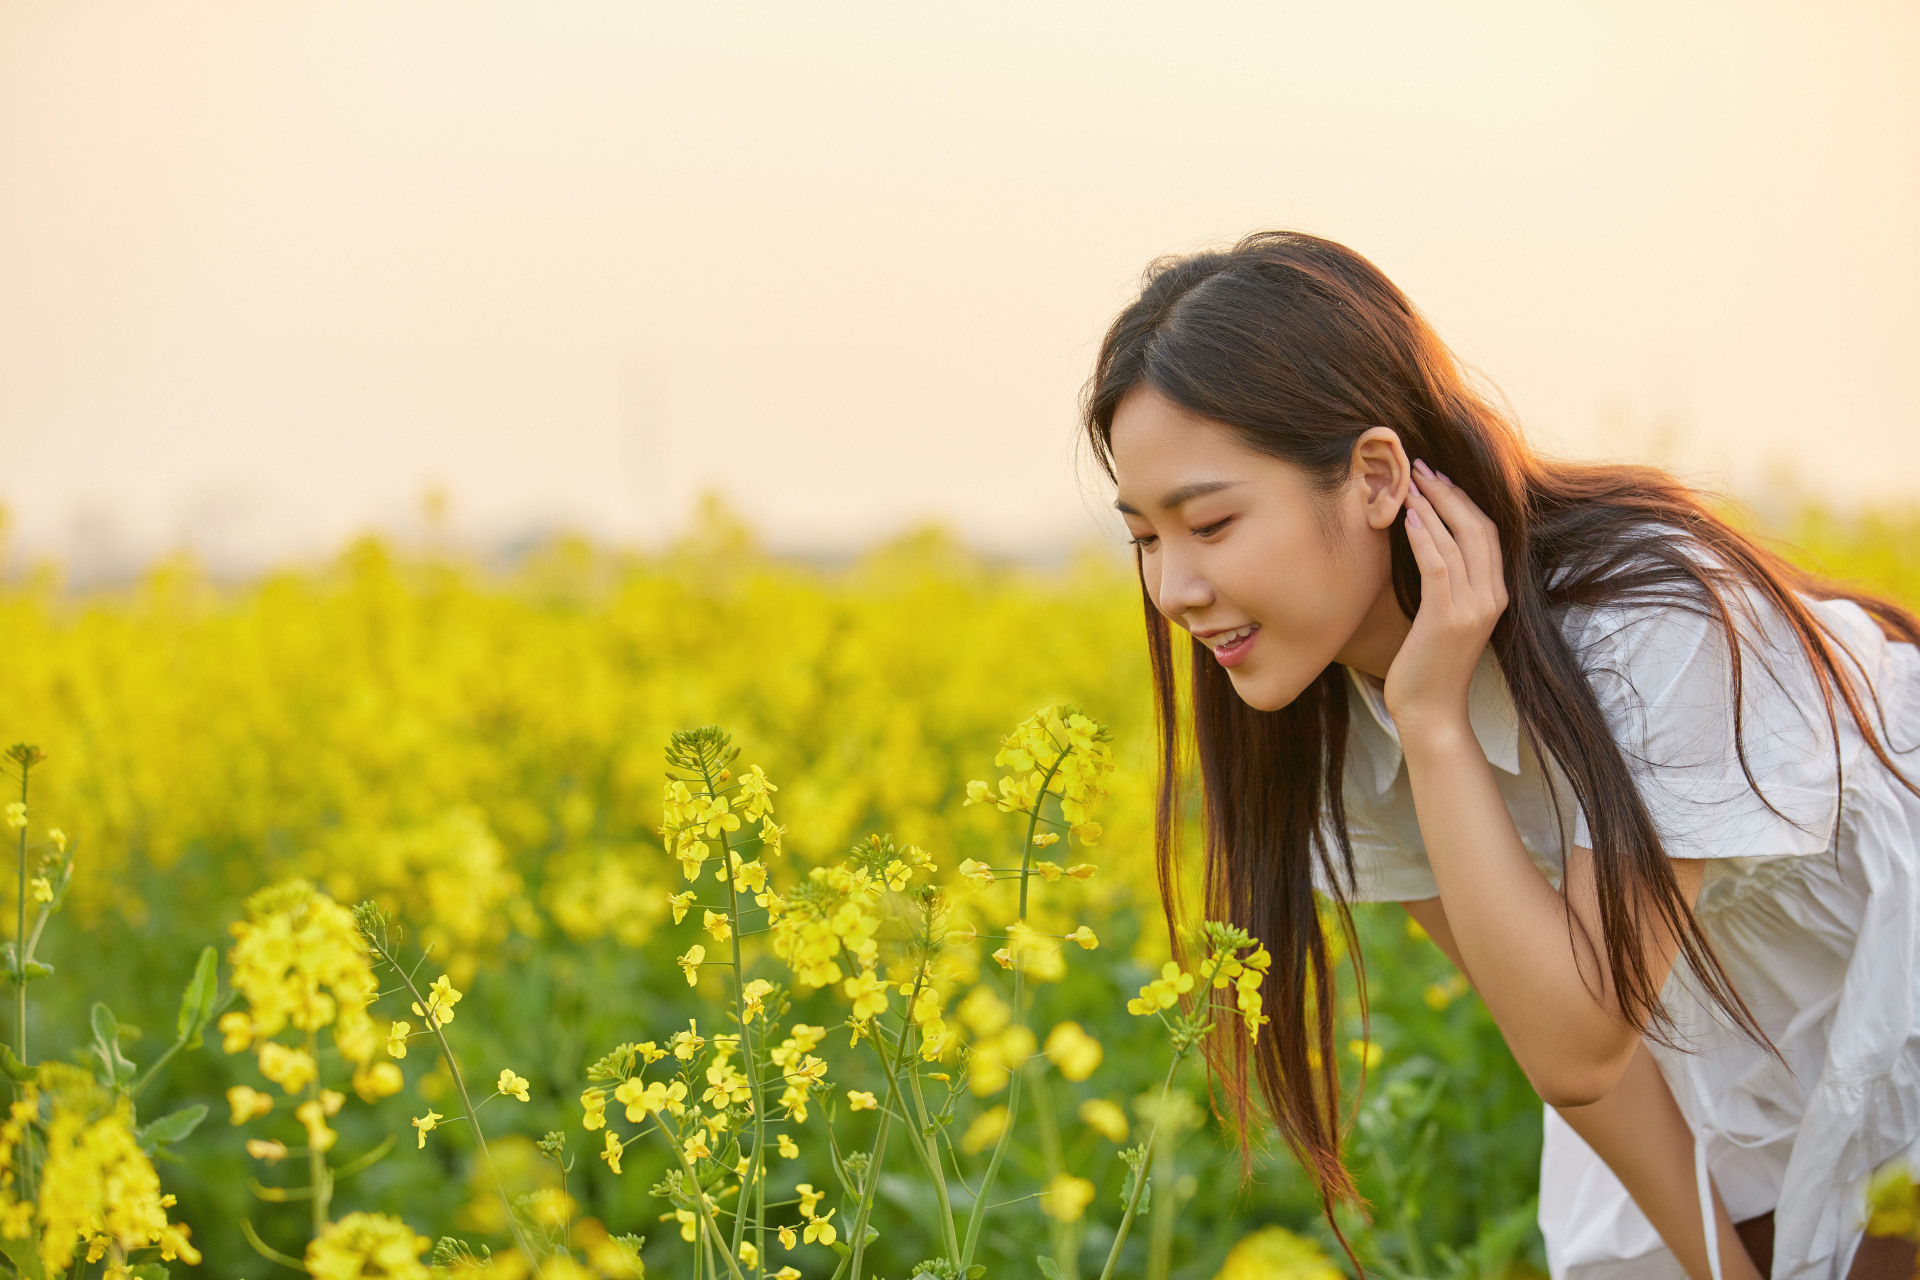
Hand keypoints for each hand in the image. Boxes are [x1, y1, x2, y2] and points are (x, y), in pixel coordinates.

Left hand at [1383, 460, 1508, 738]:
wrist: (1431, 713)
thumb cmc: (1428, 666)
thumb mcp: (1445, 619)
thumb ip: (1446, 585)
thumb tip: (1426, 548)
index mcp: (1495, 595)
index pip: (1486, 533)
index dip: (1462, 500)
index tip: (1436, 477)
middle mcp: (1491, 597)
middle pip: (1477, 528)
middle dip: (1447, 493)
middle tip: (1419, 467)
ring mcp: (1473, 609)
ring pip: (1457, 542)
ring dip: (1430, 507)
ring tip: (1406, 482)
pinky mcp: (1448, 619)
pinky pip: (1438, 566)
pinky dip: (1423, 537)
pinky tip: (1406, 517)